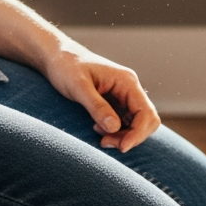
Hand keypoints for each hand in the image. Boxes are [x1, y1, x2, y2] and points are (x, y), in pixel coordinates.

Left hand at [42, 41, 161, 151]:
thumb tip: (114, 128)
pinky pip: (125, 123)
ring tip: (101, 138)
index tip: (121, 147)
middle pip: (147, 120)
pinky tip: (98, 130)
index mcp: (127, 82)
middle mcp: (130, 89)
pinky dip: (116, 132)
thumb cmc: (67, 67)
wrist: (58, 57)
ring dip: (123, 136)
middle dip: (131, 137)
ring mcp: (124, 96)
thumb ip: (97, 107)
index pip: (146, 112)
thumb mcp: (79, 87)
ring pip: (137, 124)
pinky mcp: (116, 103)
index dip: (138, 133)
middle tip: (106, 143)